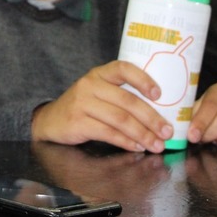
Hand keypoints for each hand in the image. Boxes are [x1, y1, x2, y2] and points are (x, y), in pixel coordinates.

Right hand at [30, 60, 172, 152]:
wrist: (49, 120)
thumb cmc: (82, 107)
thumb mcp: (98, 92)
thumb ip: (121, 96)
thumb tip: (159, 113)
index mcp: (99, 74)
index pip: (124, 68)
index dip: (143, 79)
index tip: (160, 94)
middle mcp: (90, 85)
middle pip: (127, 101)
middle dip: (151, 118)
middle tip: (167, 132)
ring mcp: (82, 103)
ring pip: (120, 119)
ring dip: (142, 134)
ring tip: (156, 144)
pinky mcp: (77, 122)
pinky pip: (108, 133)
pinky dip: (126, 142)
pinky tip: (137, 147)